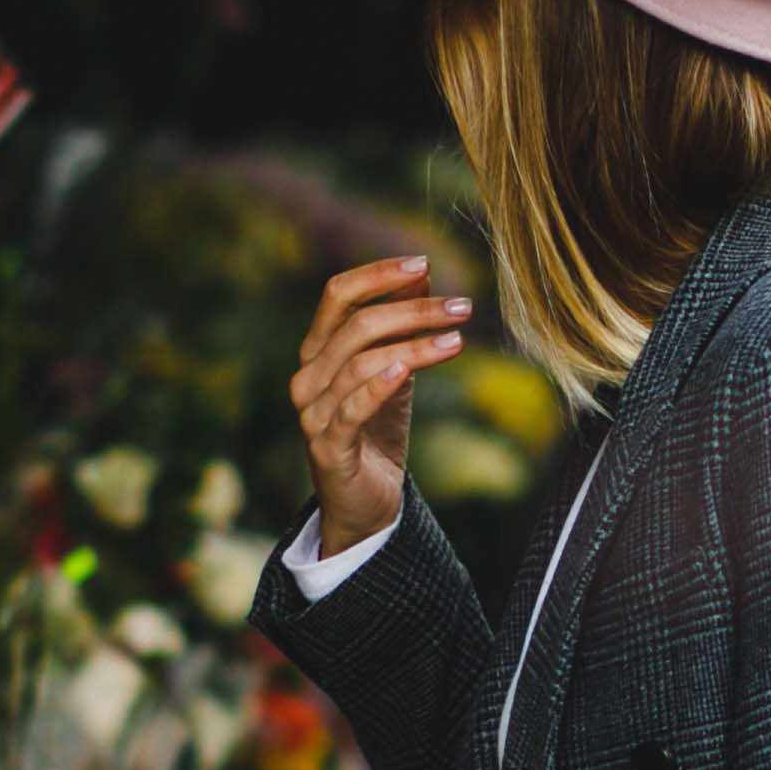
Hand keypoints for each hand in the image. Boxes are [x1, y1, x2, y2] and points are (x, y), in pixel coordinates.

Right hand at [288, 252, 470, 553]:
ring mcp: (313, 414)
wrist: (366, 505)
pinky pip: (351, 409)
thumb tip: (423, 273)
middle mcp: (308, 378)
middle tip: (462, 307)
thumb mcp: (395, 373)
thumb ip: (401, 329)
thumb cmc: (378, 435)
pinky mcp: (328, 448)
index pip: (338, 295)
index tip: (424, 263)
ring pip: (360, 363)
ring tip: (457, 340)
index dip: (378, 275)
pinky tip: (407, 368)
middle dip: (413, 311)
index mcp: (318, 353)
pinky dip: (379, 385)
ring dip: (414, 345)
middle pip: (356, 325)